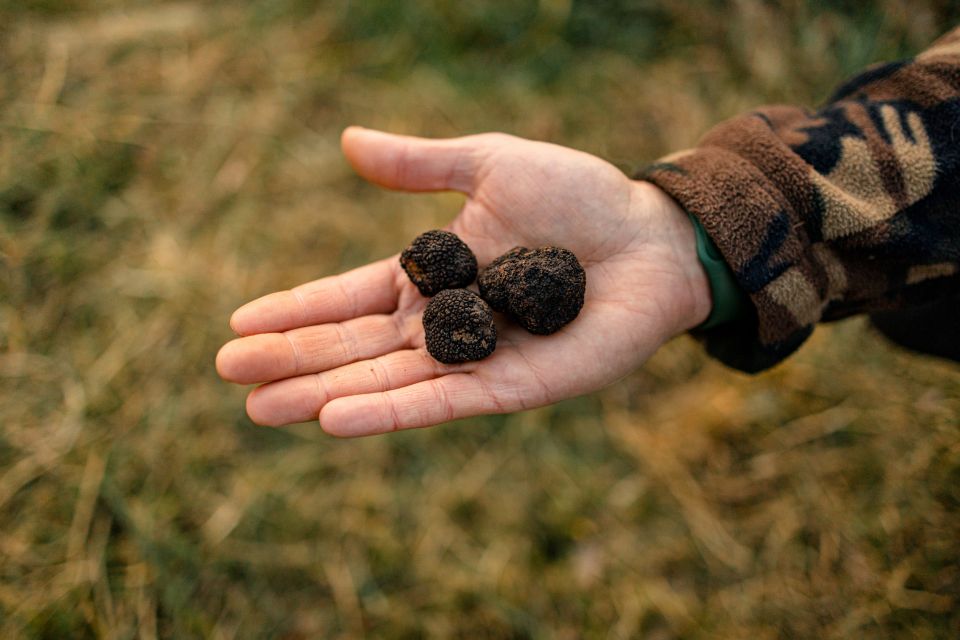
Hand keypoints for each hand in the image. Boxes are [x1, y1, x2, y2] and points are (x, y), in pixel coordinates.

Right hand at [216, 127, 710, 436]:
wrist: (652, 236)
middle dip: (290, 358)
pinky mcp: (509, 387)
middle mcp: (440, 323)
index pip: (346, 298)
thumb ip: (421, 166)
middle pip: (352, 347)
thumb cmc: (579, 196)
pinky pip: (439, 403)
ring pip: (383, 382)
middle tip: (227, 372)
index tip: (237, 323)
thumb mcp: (491, 165)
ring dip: (320, 393)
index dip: (294, 309)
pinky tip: (333, 417)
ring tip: (260, 408)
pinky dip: (386, 411)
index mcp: (429, 274)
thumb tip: (345, 142)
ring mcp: (472, 359)